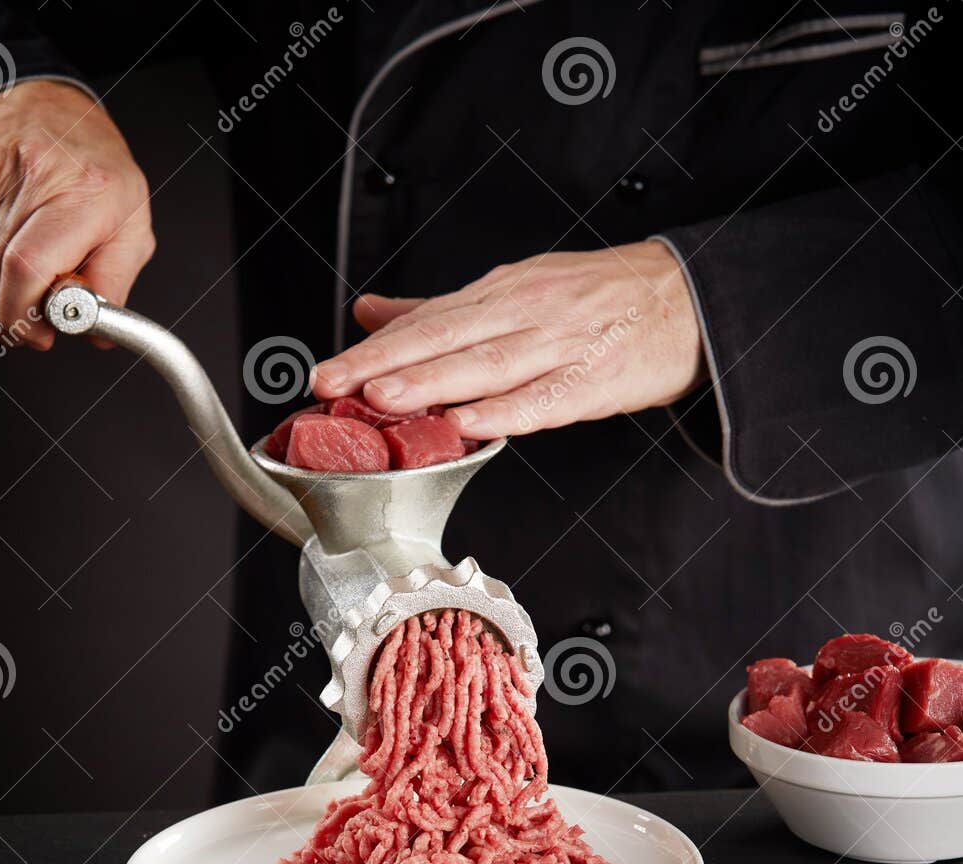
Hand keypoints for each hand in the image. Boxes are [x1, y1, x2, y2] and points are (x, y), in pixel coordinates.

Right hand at [0, 80, 154, 347]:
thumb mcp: (131, 224)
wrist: (51, 103)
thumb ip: (116, 282)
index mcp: (78, 189)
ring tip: (18, 282)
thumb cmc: (94, 167)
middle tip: (31, 320)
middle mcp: (23, 173)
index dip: (25, 316)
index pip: (26, 268)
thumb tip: (96, 330)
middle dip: (9, 316)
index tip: (41, 334)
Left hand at [312, 243, 705, 437]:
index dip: (372, 347)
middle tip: (332, 382)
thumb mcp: (517, 287)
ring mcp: (558, 346)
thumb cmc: (598, 298)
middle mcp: (523, 312)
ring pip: (485, 365)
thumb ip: (440, 309)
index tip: (326, 369)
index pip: (425, 322)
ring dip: (432, 382)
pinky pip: (543, 399)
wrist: (688, 299)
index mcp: (501, 293)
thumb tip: (369, 311)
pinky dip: (505, 412)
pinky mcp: (592, 381)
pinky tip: (468, 424)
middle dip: (383, 362)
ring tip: (382, 397)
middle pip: (444, 339)